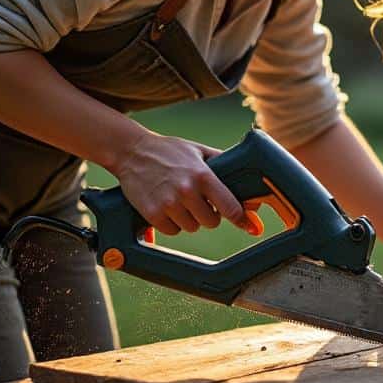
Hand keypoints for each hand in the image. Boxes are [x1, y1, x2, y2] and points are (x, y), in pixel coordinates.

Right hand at [108, 133, 257, 236]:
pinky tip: (167, 208)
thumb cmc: (170, 151)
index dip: (241, 218)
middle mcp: (187, 190)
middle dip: (209, 214)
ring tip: (181, 202)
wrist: (132, 151)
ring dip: (190, 219)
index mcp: (203, 175)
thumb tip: (250, 190)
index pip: (230, 206)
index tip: (249, 224)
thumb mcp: (200, 151)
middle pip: (211, 222)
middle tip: (200, 203)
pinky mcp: (152, 213)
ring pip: (192, 228)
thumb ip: (224, 166)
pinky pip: (172, 231)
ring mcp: (168, 203)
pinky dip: (172, 224)